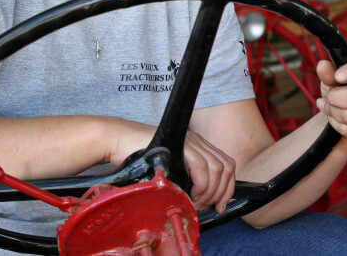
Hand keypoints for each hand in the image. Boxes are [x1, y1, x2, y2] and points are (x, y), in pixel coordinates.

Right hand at [109, 120, 235, 213]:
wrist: (119, 141)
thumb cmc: (138, 159)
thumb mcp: (168, 172)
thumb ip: (184, 182)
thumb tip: (198, 203)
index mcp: (198, 146)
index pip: (226, 165)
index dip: (227, 188)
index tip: (220, 205)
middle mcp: (197, 141)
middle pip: (226, 167)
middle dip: (220, 193)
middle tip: (204, 206)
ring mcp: (190, 140)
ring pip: (217, 168)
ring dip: (209, 191)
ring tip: (195, 202)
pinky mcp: (180, 143)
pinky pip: (201, 166)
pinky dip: (200, 185)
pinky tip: (189, 194)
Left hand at [315, 57, 346, 144]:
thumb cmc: (343, 89)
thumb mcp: (333, 78)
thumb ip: (328, 72)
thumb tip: (322, 65)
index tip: (338, 76)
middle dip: (335, 98)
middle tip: (328, 97)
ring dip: (333, 113)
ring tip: (330, 108)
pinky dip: (337, 125)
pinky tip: (336, 119)